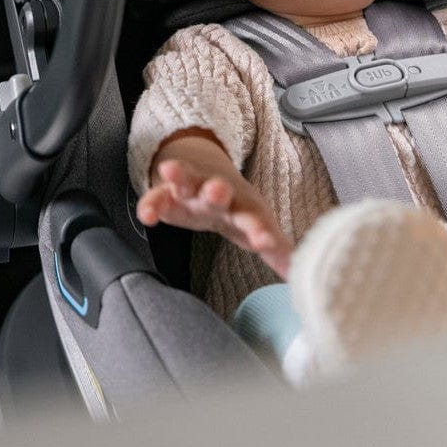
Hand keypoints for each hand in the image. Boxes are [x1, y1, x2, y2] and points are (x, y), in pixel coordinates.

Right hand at [137, 132, 293, 277]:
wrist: (206, 174)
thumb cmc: (233, 208)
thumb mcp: (253, 226)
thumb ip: (274, 248)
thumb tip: (300, 275)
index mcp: (243, 206)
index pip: (254, 218)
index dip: (260, 230)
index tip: (265, 242)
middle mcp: (218, 194)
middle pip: (219, 191)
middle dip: (218, 191)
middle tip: (219, 190)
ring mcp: (191, 191)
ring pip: (185, 181)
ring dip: (180, 176)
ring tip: (170, 171)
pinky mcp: (167, 195)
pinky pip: (156, 197)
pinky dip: (150, 203)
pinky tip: (146, 215)